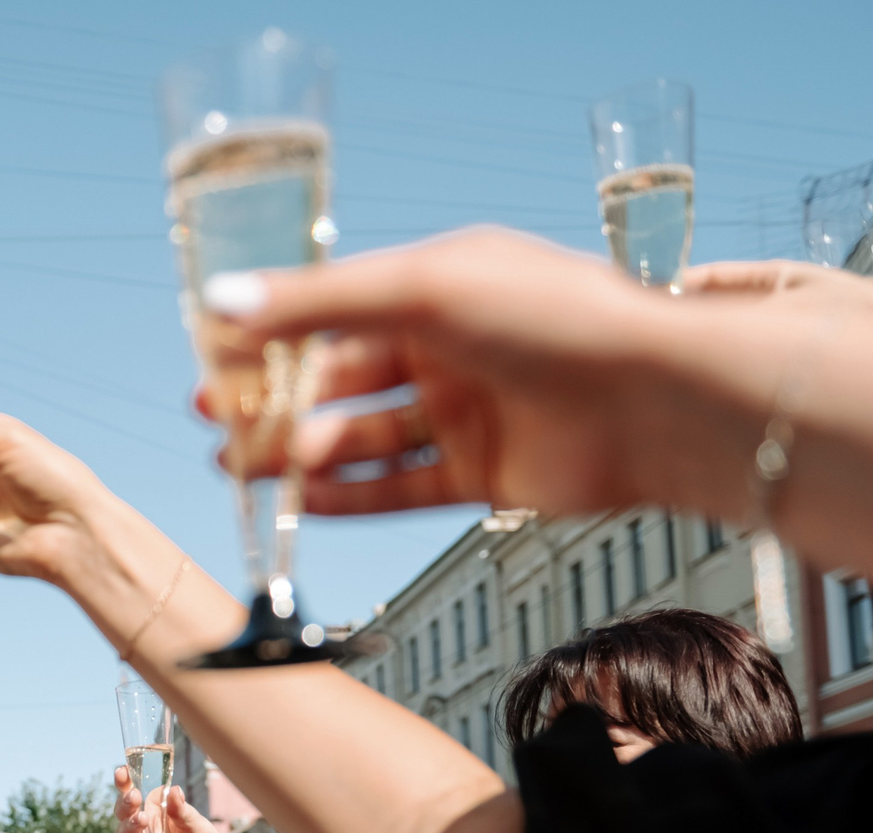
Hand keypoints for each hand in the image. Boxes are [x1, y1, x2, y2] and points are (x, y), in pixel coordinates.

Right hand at [113, 774, 233, 832]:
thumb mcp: (200, 827)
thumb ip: (183, 812)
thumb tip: (173, 790)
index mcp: (158, 813)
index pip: (137, 794)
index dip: (126, 782)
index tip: (122, 771)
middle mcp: (146, 829)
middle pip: (124, 812)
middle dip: (125, 802)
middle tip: (133, 796)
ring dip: (129, 825)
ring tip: (141, 819)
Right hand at [200, 228, 720, 518]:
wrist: (656, 400)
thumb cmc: (558, 321)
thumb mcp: (423, 290)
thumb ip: (317, 302)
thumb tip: (221, 302)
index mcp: (441, 288)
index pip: (337, 314)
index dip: (273, 338)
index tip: (216, 361)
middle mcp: (453, 350)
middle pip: (344, 380)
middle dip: (279, 404)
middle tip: (220, 426)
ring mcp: (469, 413)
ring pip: (367, 437)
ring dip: (305, 453)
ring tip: (250, 467)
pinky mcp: (486, 475)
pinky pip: (402, 489)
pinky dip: (350, 497)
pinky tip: (303, 503)